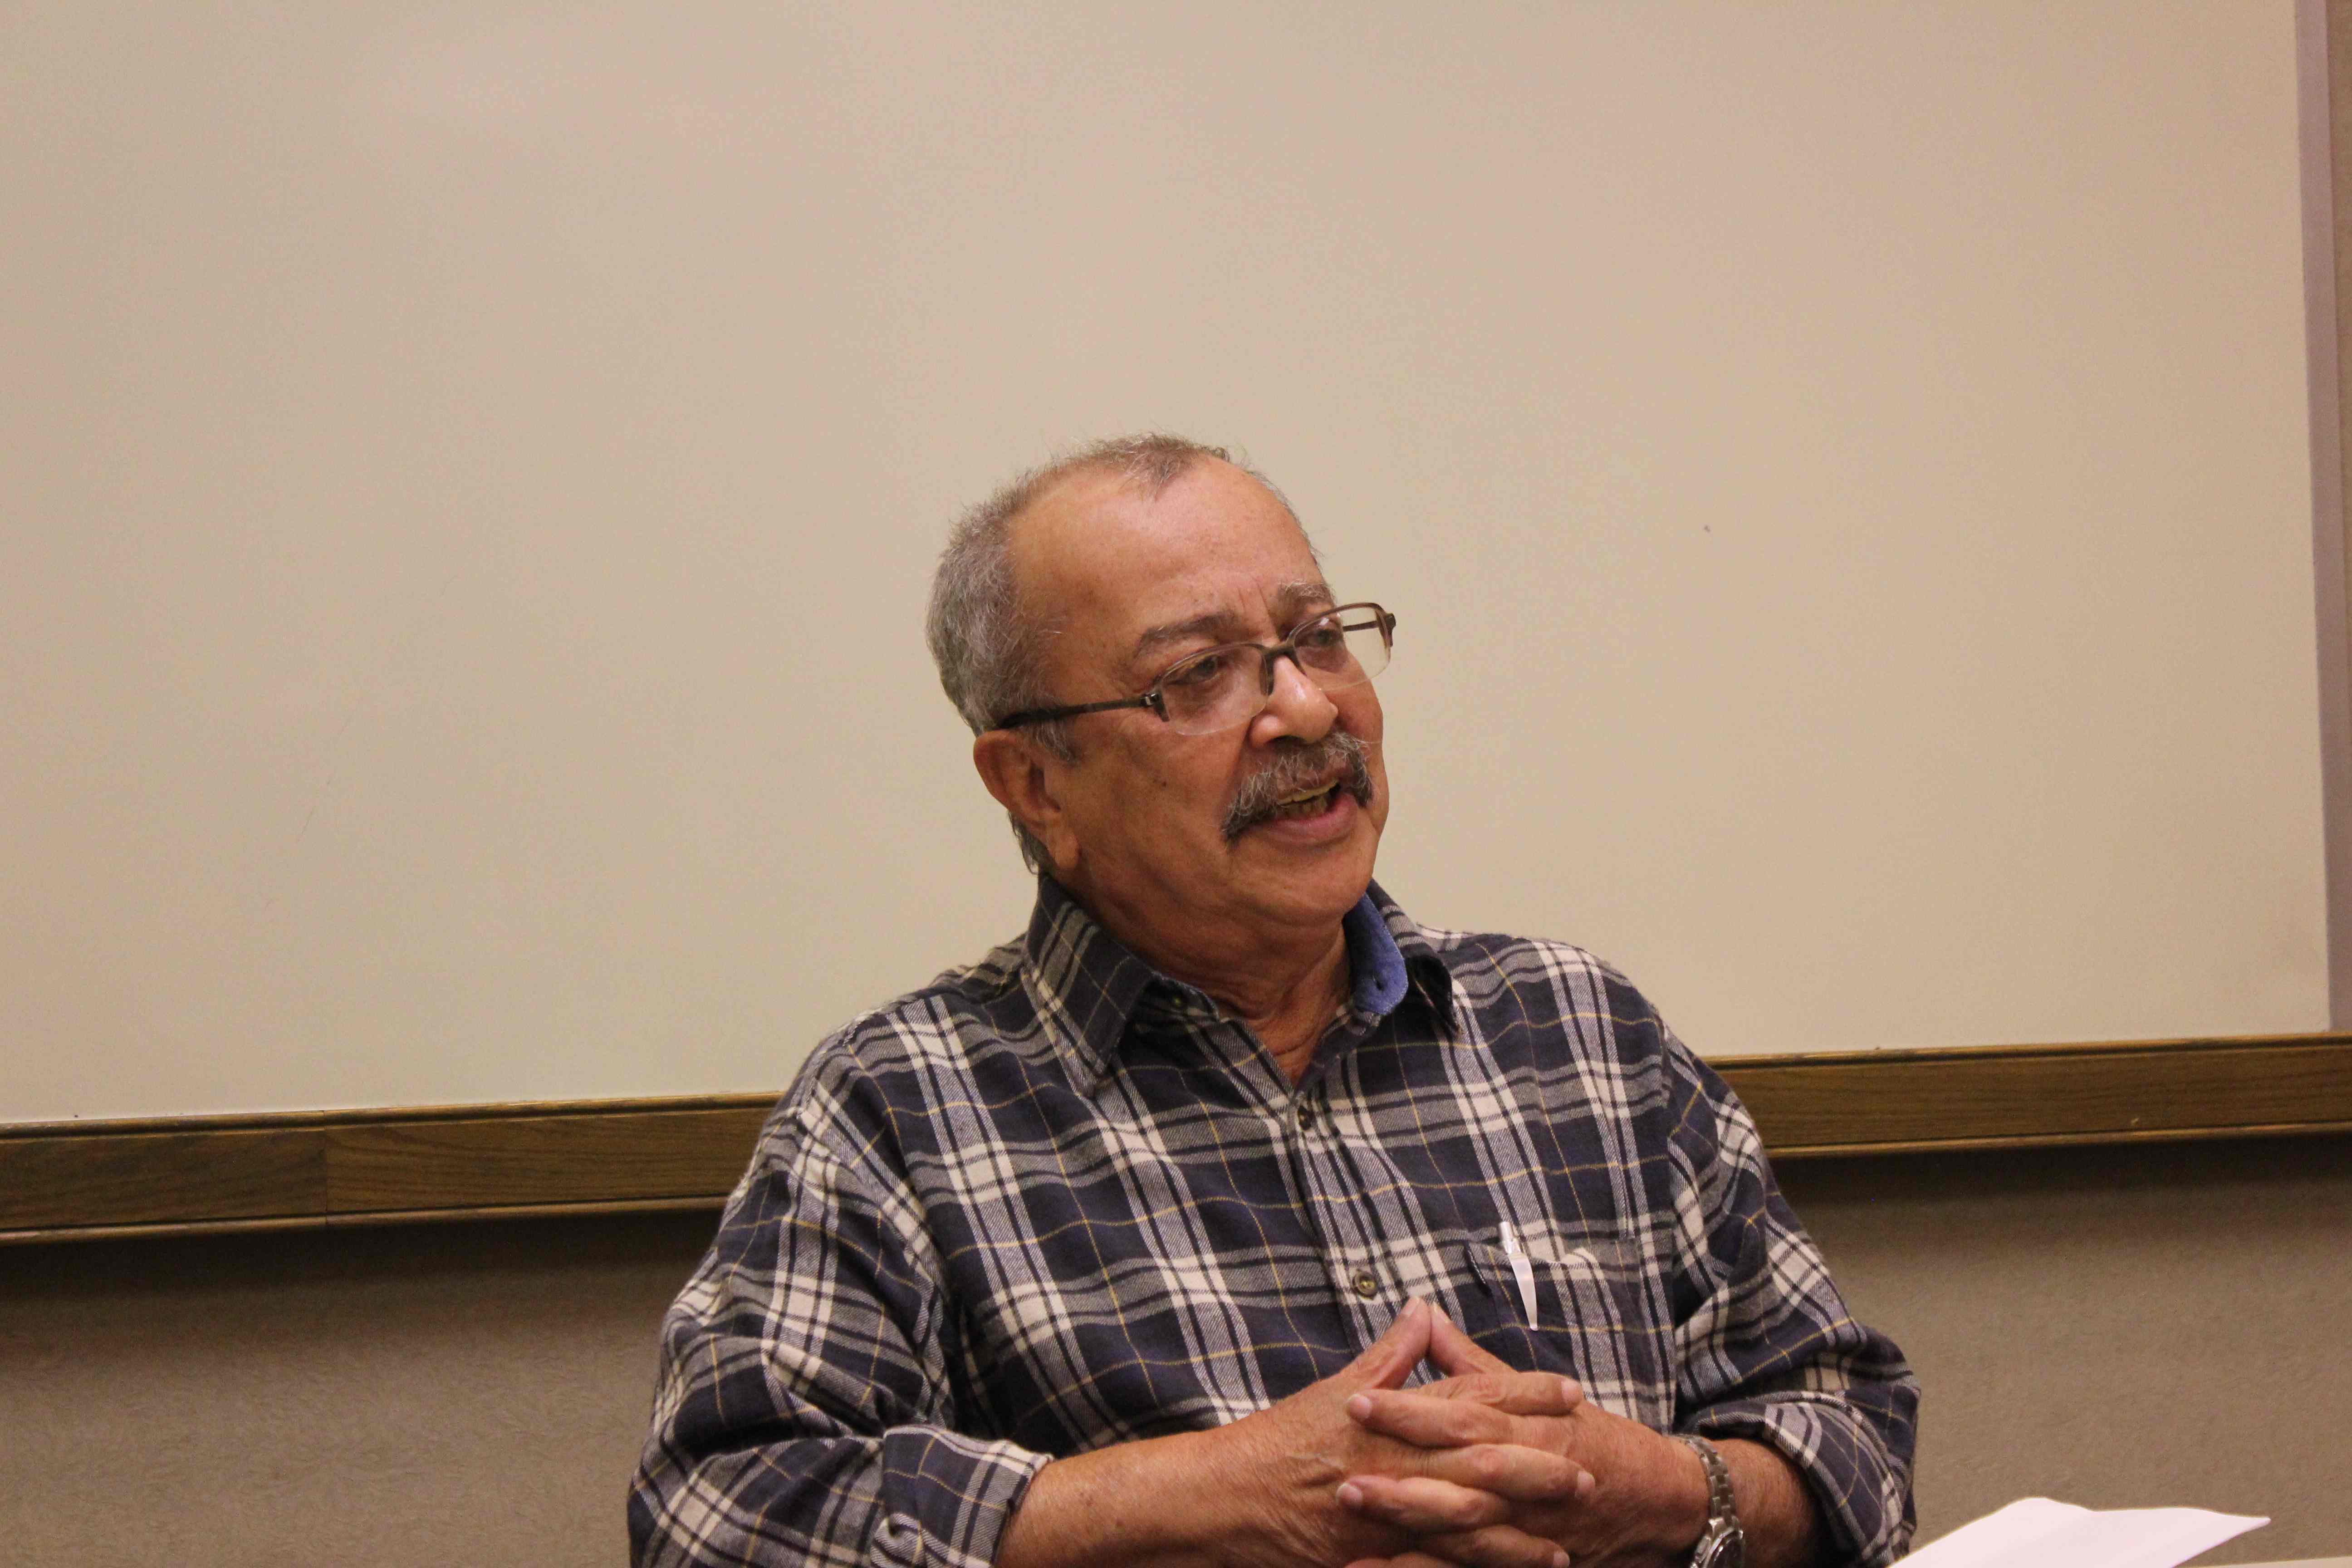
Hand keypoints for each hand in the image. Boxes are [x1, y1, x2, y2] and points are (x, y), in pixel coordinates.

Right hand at [1199, 1297, 1586, 1567]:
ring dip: (1520, 1529)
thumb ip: (1388, 1354)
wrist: (1225, 1496)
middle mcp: (1396, 1458)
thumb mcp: (1335, 1389)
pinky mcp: (1376, 1552)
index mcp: (1390, 1412)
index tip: (1570, 1391)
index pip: (1470, 1395)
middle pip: (1481, 1458)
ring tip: (1565, 1537)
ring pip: (1468, 1519)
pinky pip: (1437, 1563)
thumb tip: (1423, 1310)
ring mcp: (1388, 1509)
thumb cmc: (1278, 1440)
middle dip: (1539, 1464)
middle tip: (1590, 1468)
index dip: (1524, 1393)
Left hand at [1337, 1310, 1708, 1567]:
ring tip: (1357, 1522)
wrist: (1663, 1497)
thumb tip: (1426, 1317)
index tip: (1355, 1401)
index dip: (1409, 1411)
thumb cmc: (1594, 1438)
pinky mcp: (1534, 1559)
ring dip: (1412, 1527)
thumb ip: (1476, 1364)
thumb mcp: (1540, 1395)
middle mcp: (1531, 1475)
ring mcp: (1533, 1526)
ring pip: (1468, 1530)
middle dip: (1402, 1475)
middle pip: (1461, 1475)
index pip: (1462, 1414)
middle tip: (1343, 1474)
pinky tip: (1383, 1567)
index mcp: (1530, 1425)